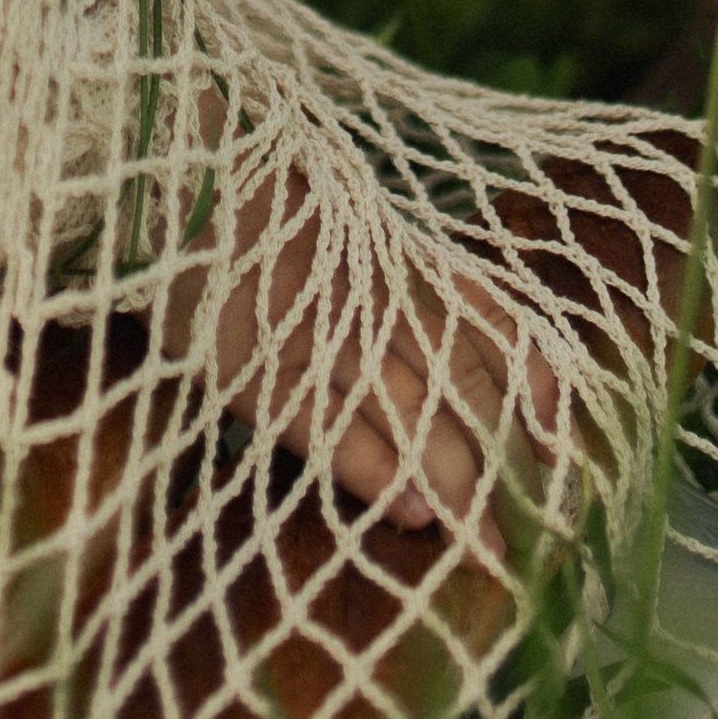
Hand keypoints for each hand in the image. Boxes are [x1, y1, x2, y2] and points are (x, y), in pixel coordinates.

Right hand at [162, 145, 566, 536]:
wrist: (159, 172)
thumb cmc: (237, 201)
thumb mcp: (325, 222)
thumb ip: (381, 274)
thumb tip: (449, 356)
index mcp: (388, 254)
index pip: (486, 313)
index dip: (529, 370)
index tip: (558, 429)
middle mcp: (370, 296)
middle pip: (458, 382)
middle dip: (494, 461)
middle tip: (525, 534)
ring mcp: (319, 334)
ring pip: (411, 414)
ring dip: (453, 485)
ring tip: (485, 546)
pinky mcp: (259, 371)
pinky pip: (330, 429)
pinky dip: (375, 471)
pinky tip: (411, 511)